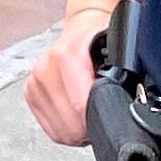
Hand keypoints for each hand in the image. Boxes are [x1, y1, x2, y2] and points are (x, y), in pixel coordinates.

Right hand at [26, 4, 115, 146]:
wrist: (80, 29)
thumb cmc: (98, 41)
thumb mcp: (117, 53)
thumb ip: (122, 77)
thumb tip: (130, 104)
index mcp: (66, 56)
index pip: (81, 106)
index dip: (99, 120)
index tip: (110, 121)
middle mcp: (46, 69)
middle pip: (70, 125)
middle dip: (89, 129)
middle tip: (101, 118)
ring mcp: (35, 82)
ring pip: (59, 131)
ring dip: (77, 131)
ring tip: (88, 116)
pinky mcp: (30, 93)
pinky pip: (50, 128)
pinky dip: (65, 128)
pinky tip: (75, 115)